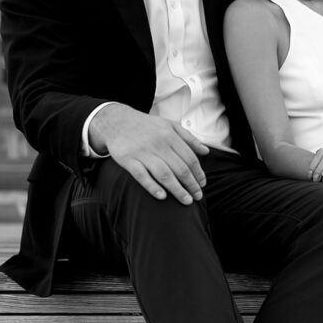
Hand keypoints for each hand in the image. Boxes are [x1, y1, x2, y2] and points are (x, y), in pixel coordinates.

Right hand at [89, 104, 208, 204]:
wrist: (116, 121)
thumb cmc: (147, 126)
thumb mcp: (169, 125)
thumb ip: (189, 138)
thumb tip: (206, 151)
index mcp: (169, 135)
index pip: (189, 158)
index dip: (198, 173)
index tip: (203, 184)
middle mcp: (157, 144)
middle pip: (180, 168)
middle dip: (191, 185)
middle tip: (198, 196)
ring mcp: (142, 152)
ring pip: (164, 174)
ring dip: (177, 190)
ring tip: (186, 201)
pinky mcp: (127, 159)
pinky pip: (141, 175)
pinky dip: (152, 186)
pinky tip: (162, 197)